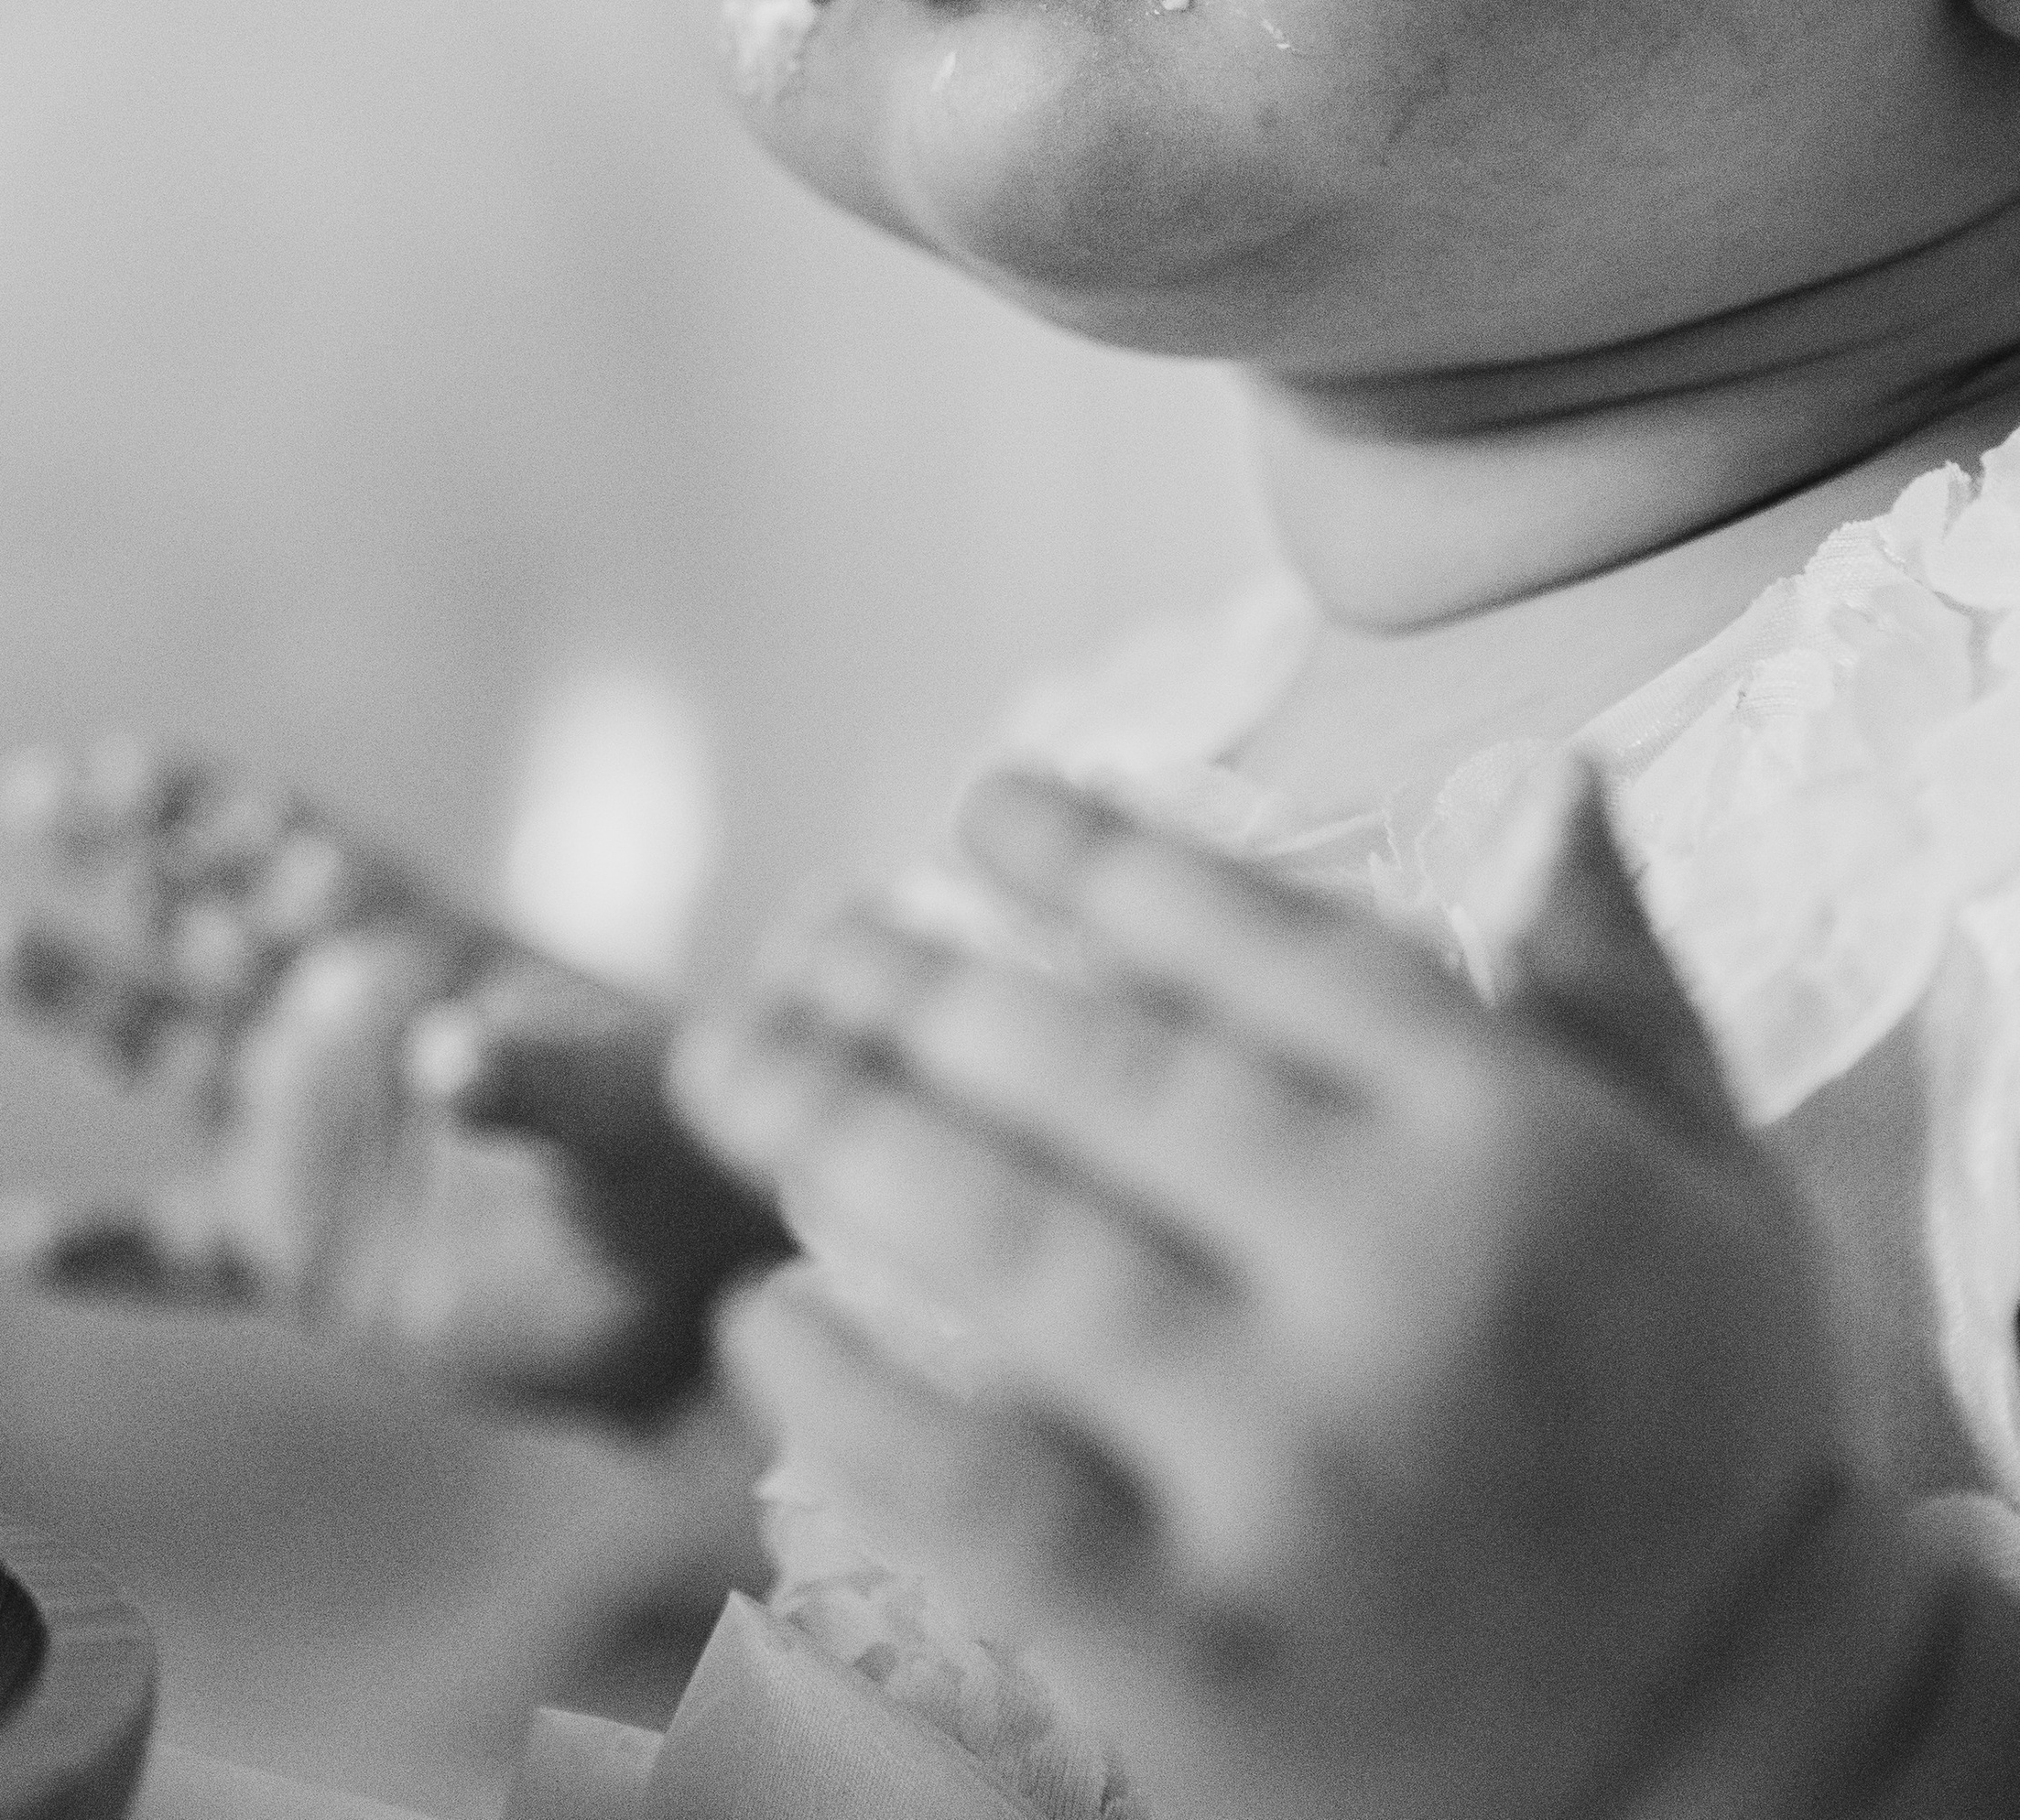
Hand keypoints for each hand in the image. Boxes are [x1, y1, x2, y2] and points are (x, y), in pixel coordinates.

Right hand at [0, 736, 784, 1420]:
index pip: (300, 858)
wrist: (693, 1293)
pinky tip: (23, 1234)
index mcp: (422, 957)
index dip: (216, 809)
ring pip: (171, 1051)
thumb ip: (532, 1074)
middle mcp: (347, 1029)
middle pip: (212, 922)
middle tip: (31, 787)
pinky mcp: (301, 1255)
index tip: (124, 765)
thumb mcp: (620, 1104)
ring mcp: (313, 1138)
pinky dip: (103, 1249)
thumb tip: (441, 1054)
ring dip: (85, 995)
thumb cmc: (680, 1157)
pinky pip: (179, 1250)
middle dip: (127, 853)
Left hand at [672, 763, 1954, 1819]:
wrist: (1754, 1766)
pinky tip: (759, 1319)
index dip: (1101, 865)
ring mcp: (1299, 1468)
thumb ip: (1612, 973)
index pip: (1261, 948)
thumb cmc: (1707, 1428)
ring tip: (734, 1063)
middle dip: (913, 986)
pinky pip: (983, 1497)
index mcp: (1510, 1142)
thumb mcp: (1711, 1176)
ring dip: (841, 1134)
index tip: (977, 810)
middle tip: (798, 935)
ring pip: (1016, 1253)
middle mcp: (1401, 1279)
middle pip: (1099, 1082)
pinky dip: (849, 1400)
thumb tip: (1554, 768)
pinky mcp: (1211, 1651)